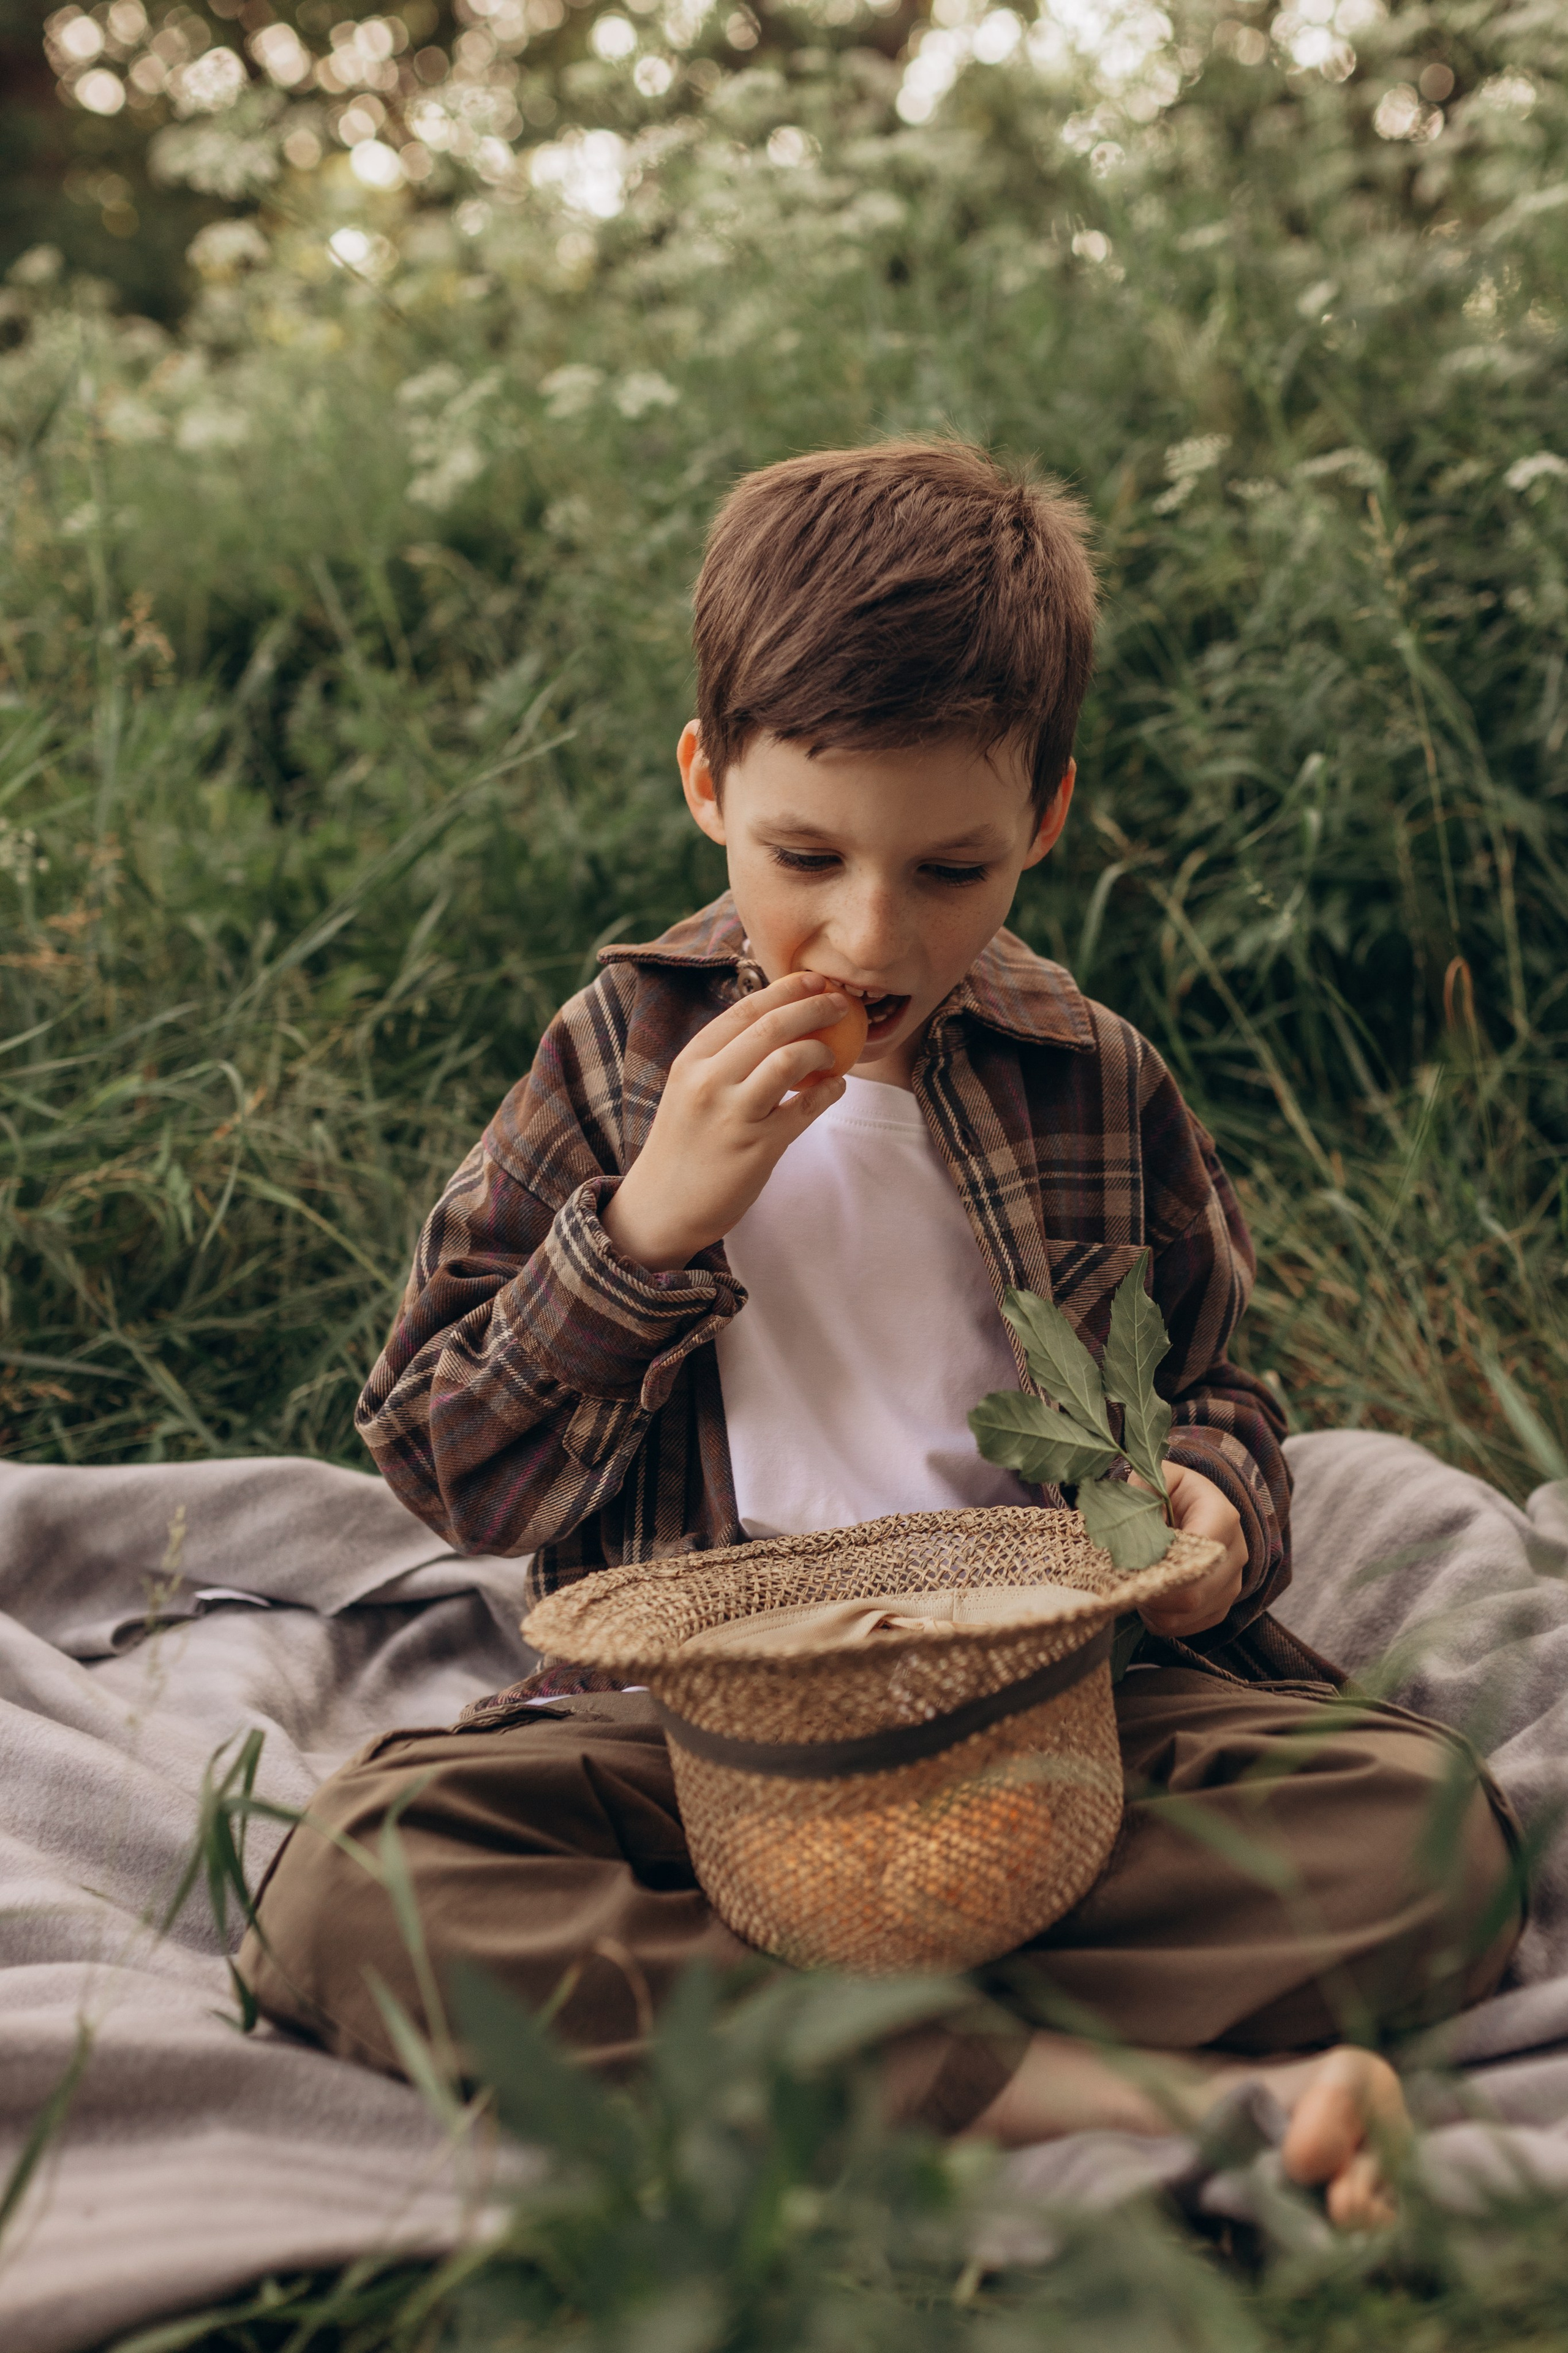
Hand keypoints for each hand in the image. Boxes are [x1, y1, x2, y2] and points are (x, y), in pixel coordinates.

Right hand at [600, 971, 853, 1271]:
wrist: (662, 1206)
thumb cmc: (685, 1143)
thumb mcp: (690, 1089)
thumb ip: (725, 1058)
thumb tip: (776, 1021)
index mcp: (692, 1060)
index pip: (745, 1010)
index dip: (786, 989)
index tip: (814, 979)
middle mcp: (708, 1081)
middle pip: (772, 1027)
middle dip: (815, 1007)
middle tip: (842, 1005)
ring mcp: (732, 1114)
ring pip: (790, 1061)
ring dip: (822, 1052)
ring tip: (834, 1057)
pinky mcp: (757, 1147)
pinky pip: (805, 1108)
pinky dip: (829, 1092)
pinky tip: (835, 1087)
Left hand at [1135, 1461, 1247, 1636]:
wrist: (1193, 1506)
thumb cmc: (1171, 1492)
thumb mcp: (1156, 1478)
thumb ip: (1140, 1491)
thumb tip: (1124, 1520)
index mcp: (1221, 1515)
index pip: (1197, 1553)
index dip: (1160, 1567)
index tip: (1130, 1564)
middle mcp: (1235, 1553)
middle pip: (1194, 1594)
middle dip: (1153, 1593)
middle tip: (1125, 1581)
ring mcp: (1232, 1583)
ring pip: (1190, 1615)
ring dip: (1155, 1608)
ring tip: (1137, 1585)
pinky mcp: (1221, 1605)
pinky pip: (1190, 1627)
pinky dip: (1163, 1620)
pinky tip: (1150, 1599)